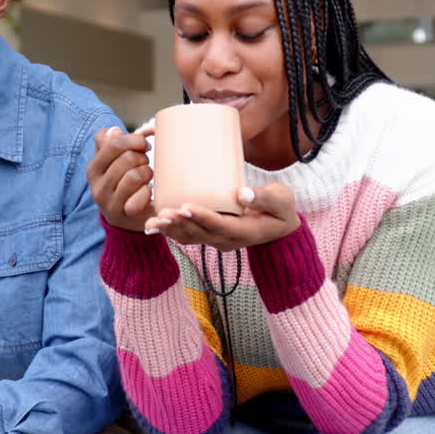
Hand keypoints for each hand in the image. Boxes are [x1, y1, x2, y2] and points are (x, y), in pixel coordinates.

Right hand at [87, 125, 156, 232]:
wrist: (125, 218)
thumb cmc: (121, 183)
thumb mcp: (110, 163)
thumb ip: (109, 144)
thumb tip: (114, 130)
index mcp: (93, 169)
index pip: (113, 144)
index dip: (134, 140)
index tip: (143, 145)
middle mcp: (98, 187)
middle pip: (127, 158)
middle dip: (142, 157)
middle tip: (145, 163)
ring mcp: (111, 203)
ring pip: (135, 175)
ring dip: (147, 173)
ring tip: (146, 177)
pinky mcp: (126, 215)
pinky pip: (142, 194)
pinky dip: (149, 190)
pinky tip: (147, 191)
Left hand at [145, 183, 300, 251]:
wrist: (280, 228)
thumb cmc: (281, 209)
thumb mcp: (282, 200)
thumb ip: (265, 197)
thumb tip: (242, 193)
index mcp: (246, 231)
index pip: (221, 226)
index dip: (202, 217)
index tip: (185, 206)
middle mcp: (228, 240)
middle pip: (200, 234)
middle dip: (180, 224)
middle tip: (162, 213)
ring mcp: (217, 240)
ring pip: (190, 238)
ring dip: (170, 230)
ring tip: (152, 222)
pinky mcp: (210, 235)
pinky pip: (187, 236)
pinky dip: (170, 231)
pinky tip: (153, 223)